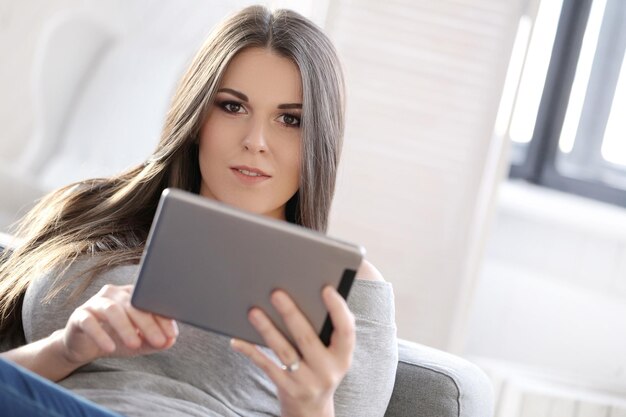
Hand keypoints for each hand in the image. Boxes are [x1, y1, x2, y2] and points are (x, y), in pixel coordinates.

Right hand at [59, 284, 177, 366]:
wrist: (84, 346)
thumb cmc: (115, 338)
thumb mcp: (139, 342)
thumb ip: (155, 341)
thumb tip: (171, 340)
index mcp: (132, 295)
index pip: (150, 303)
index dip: (163, 319)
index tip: (171, 334)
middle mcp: (114, 293)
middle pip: (133, 305)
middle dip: (148, 324)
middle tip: (158, 341)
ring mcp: (95, 302)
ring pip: (113, 310)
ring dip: (126, 328)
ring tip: (135, 345)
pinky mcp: (79, 315)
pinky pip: (89, 322)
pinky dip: (101, 335)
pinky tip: (110, 347)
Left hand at [230, 286, 355, 416]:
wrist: (312, 410)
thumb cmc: (321, 369)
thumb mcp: (334, 355)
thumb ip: (332, 330)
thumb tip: (319, 294)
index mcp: (343, 357)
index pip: (346, 330)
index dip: (338, 309)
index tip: (326, 289)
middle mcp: (327, 371)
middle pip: (307, 338)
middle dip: (291, 314)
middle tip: (276, 293)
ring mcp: (306, 382)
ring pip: (284, 351)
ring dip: (267, 330)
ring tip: (253, 312)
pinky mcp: (287, 389)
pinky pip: (267, 366)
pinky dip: (251, 352)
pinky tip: (238, 340)